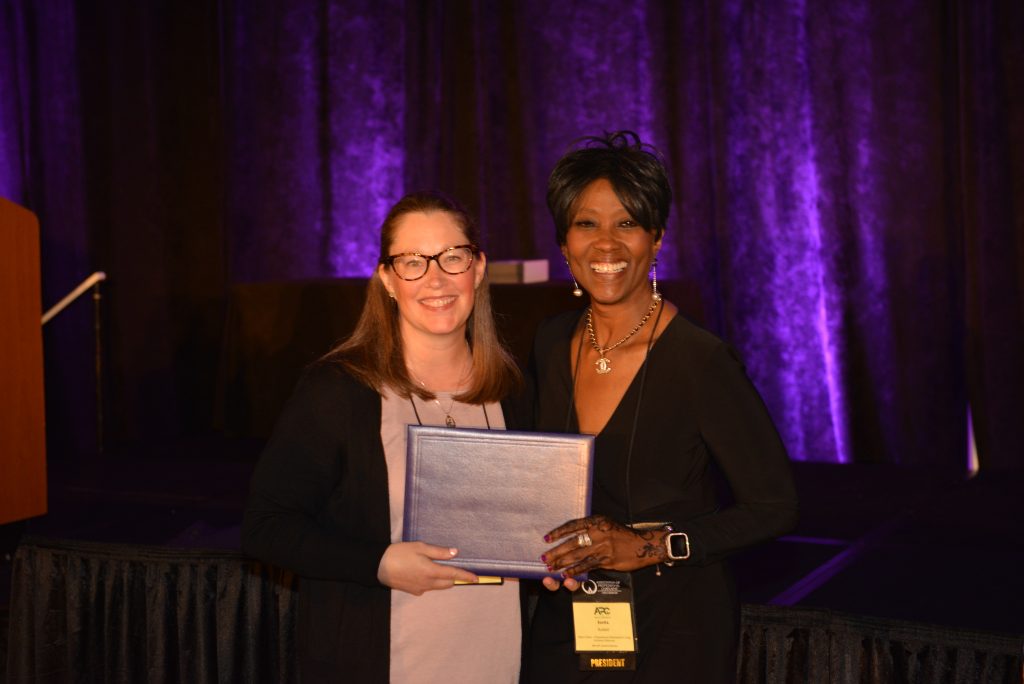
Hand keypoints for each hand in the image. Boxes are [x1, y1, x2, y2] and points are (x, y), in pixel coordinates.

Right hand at [377, 542, 478, 595]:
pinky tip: (424, 572)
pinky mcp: (413, 591)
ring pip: (438, 586)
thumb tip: (455, 553)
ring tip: (441, 568)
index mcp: (431, 572)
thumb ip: (438, 552)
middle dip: (454, 578)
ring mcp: (420, 589)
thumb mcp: (420, 547)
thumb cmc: (399, 553)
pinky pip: (428, 587)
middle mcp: (428, 584)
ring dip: (443, 579)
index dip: (466, 576)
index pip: (454, 575)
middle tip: (457, 568)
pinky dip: (432, 581)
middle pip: (448, 583)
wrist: (378, 567)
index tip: (476, 578)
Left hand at [540, 515, 664, 580]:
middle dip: (557, 552)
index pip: (573, 526)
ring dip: (563, 562)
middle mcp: (598, 533)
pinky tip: (566, 574)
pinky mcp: (607, 560)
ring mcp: (602, 547)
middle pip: (572, 543)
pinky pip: (587, 566)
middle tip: (545, 558)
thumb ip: (590, 528)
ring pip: (578, 556)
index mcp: (597, 521)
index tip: (546, 538)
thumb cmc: (622, 534)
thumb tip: (571, 536)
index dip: (558, 532)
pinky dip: (575, 570)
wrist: (642, 545)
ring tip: (551, 567)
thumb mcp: (606, 524)